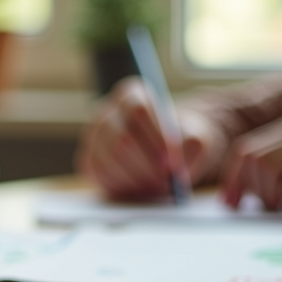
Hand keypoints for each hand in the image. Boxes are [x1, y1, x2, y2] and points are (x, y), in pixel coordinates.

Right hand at [77, 77, 216, 199]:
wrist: (163, 159)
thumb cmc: (178, 144)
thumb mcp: (193, 138)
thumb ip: (191, 144)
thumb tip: (175, 165)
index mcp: (132, 95)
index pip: (138, 110)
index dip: (156, 137)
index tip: (173, 161)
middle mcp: (107, 112)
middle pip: (122, 137)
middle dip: (147, 162)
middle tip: (166, 179)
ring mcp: (93, 136)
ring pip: (110, 158)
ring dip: (137, 176)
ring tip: (157, 184)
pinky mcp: (88, 160)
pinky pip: (101, 173)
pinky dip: (123, 185)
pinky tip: (140, 187)